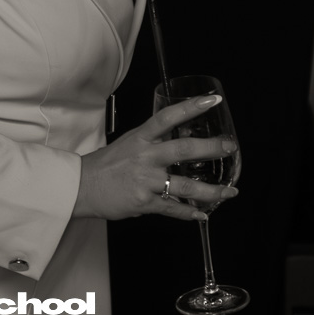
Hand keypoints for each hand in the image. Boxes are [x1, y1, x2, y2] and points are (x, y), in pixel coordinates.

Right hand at [72, 96, 238, 221]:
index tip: (212, 100)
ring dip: (211, 190)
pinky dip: (190, 213)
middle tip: (229, 147)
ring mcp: (145, 180)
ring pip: (185, 185)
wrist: (83, 186)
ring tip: (229, 191)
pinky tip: (202, 214)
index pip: (168, 117)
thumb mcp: (130, 143)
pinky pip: (173, 208)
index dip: (191, 107)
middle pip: (184, 150)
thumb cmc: (107, 164)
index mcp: (141, 137)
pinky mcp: (144, 202)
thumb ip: (155, 141)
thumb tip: (185, 140)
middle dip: (212, 148)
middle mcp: (145, 157)